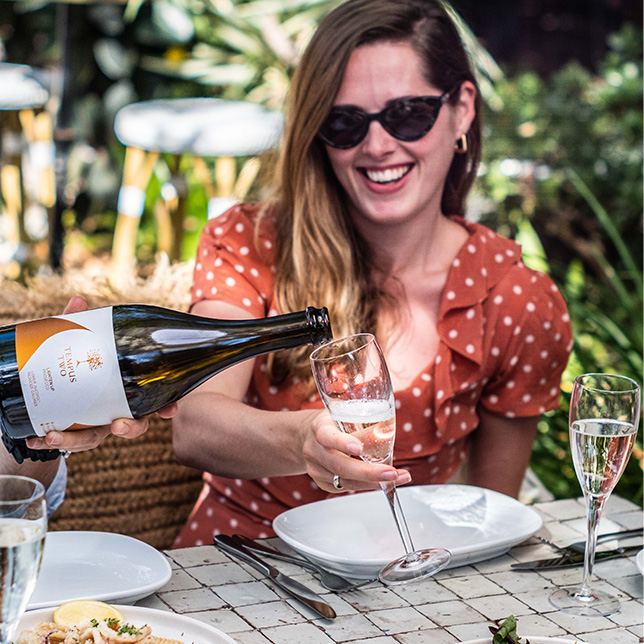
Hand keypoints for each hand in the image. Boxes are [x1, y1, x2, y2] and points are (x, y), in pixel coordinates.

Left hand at [24, 297, 177, 453]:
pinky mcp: (72, 432)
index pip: (154, 400)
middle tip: (119, 426)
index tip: (171, 409)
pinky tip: (36, 438)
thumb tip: (77, 302)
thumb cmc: (78, 363)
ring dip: (77, 442)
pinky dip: (52, 441)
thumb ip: (80, 325)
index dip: (166, 407)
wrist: (53, 393)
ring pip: (95, 439)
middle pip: (133, 425)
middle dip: (130, 429)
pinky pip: (65, 442)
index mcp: (128, 390)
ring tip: (56, 437)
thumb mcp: (79, 342)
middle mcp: (116, 411)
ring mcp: (93, 425)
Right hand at [301, 410, 410, 492]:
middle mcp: (314, 450)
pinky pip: (345, 487)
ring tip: (397, 478)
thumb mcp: (344, 414)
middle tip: (392, 473)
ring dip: (374, 482)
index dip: (342, 442)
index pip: (327, 436)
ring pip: (345, 481)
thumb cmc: (331, 422)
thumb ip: (361, 424)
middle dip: (368, 472)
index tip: (359, 448)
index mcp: (319, 428)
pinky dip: (367, 486)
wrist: (307, 435)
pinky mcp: (323, 482)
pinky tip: (383, 482)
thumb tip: (386, 434)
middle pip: (339, 465)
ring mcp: (316, 469)